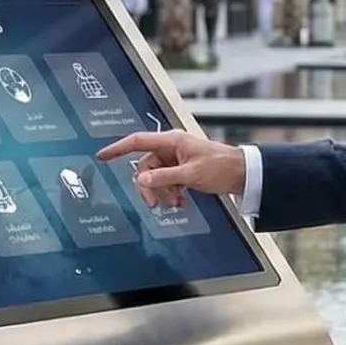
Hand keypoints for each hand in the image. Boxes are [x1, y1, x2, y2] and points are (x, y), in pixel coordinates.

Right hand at [96, 129, 244, 206]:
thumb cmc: (221, 167)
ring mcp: (176, 159)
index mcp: (171, 141)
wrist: (243, 174)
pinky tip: (180, 200)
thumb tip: (141, 180)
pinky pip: (167, 181)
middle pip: (146, 166)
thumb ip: (164, 178)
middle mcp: (171, 148)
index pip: (137, 142)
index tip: (102, 156)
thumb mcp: (190, 175)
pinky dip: (170, 192)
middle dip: (149, 186)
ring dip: (162, 191)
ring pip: (156, 177)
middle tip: (156, 203)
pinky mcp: (182, 169)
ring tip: (175, 202)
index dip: (117, 148)